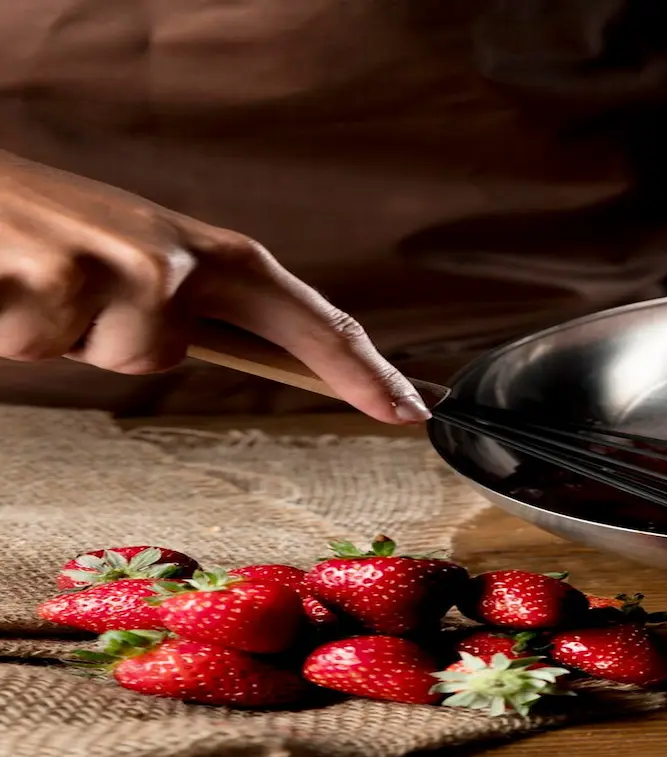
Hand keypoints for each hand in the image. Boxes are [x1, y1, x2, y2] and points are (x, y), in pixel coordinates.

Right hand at [0, 151, 427, 422]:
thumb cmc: (50, 220)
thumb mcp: (140, 249)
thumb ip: (192, 300)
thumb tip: (208, 351)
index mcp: (210, 249)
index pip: (313, 319)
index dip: (364, 370)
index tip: (411, 411)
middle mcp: (173, 256)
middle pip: (160, 356)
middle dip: (108, 337)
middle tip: (71, 283)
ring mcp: (113, 269)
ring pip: (102, 356)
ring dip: (58, 331)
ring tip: (33, 271)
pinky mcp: (47, 284)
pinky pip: (32, 346)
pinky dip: (6, 325)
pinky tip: (4, 279)